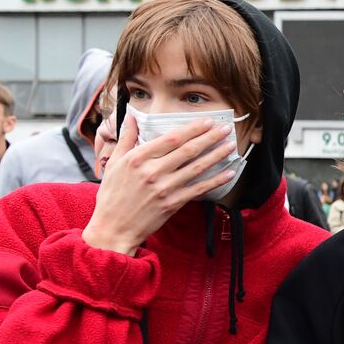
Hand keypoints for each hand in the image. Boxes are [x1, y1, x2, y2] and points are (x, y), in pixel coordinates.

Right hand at [82, 114, 238, 254]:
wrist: (114, 226)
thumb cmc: (113, 194)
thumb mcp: (115, 163)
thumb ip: (126, 138)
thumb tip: (132, 116)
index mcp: (138, 158)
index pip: (172, 138)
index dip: (192, 129)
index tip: (207, 121)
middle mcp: (153, 171)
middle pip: (188, 150)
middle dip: (210, 137)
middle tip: (226, 128)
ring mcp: (165, 188)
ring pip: (197, 168)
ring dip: (216, 155)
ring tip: (231, 145)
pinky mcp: (173, 203)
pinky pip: (199, 189)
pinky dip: (216, 180)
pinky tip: (229, 172)